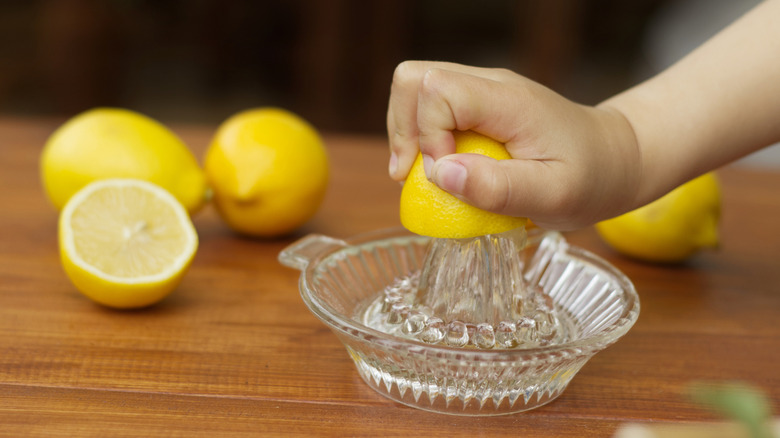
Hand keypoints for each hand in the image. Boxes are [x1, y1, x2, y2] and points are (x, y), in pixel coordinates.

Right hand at [387, 61, 639, 229]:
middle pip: (414, 78)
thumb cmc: (592, 178)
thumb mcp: (555, 196)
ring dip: (407, 134)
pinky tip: (438, 170)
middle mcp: (490, 84)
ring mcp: (483, 92)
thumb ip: (499, 188)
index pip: (437, 89)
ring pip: (415, 89)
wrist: (615, 159)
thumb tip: (440, 174)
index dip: (426, 133)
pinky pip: (431, 107)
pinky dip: (422, 139)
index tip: (444, 176)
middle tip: (413, 175)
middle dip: (403, 128)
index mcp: (508, 100)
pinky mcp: (478, 106)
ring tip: (422, 176)